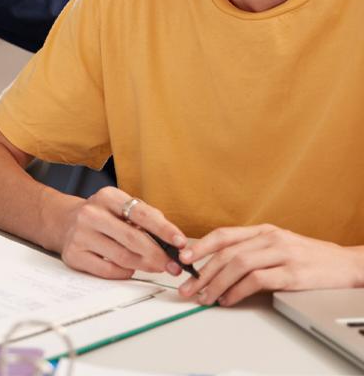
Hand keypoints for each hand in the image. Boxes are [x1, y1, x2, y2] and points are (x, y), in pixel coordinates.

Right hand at [59, 187, 187, 279]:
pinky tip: (130, 268)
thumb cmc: (103, 215)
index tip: (181, 242)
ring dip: (145, 265)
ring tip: (157, 267)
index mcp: (107, 196)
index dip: (164, 229)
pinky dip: (124, 272)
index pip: (141, 213)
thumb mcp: (120, 206)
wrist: (64, 221)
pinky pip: (108, 270)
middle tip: (174, 265)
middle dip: (158, 254)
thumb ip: (145, 217)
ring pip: (122, 257)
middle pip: (133, 238)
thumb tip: (173, 239)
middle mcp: (91, 213)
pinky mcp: (74, 254)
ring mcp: (80, 234)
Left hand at [178, 224, 363, 306]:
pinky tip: (229, 299)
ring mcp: (282, 254)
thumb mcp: (279, 245)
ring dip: (217, 283)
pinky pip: (258, 281)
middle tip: (189, 287)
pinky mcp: (293, 274)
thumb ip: (253, 249)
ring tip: (205, 297)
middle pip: (227, 252)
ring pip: (238, 265)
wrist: (348, 265)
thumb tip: (220, 264)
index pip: (224, 235)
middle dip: (203, 271)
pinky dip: (238, 291)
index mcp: (264, 230)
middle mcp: (270, 238)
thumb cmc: (311, 257)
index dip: (201, 245)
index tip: (183, 258)